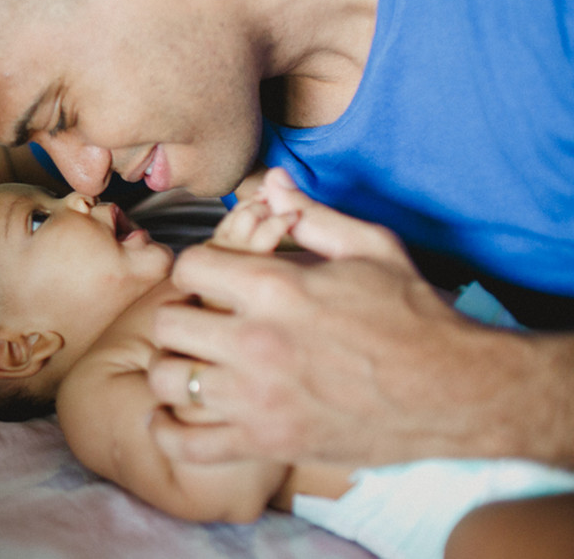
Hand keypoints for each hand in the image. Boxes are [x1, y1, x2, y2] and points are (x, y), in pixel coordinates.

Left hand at [147, 168, 530, 465]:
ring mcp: (258, 398)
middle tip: (200, 321)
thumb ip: (311, 215)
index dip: (197, 268)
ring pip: (169, 379)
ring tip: (195, 364)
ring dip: (174, 368)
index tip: (213, 281)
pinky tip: (178, 415)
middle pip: (168, 322)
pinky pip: (186, 443)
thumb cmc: (415, 315)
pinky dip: (169, 431)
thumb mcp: (370, 248)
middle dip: (180, 315)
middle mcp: (257, 341)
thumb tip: (271, 182)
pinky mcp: (266, 444)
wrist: (457, 391)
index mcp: (276, 287)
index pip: (189, 266)